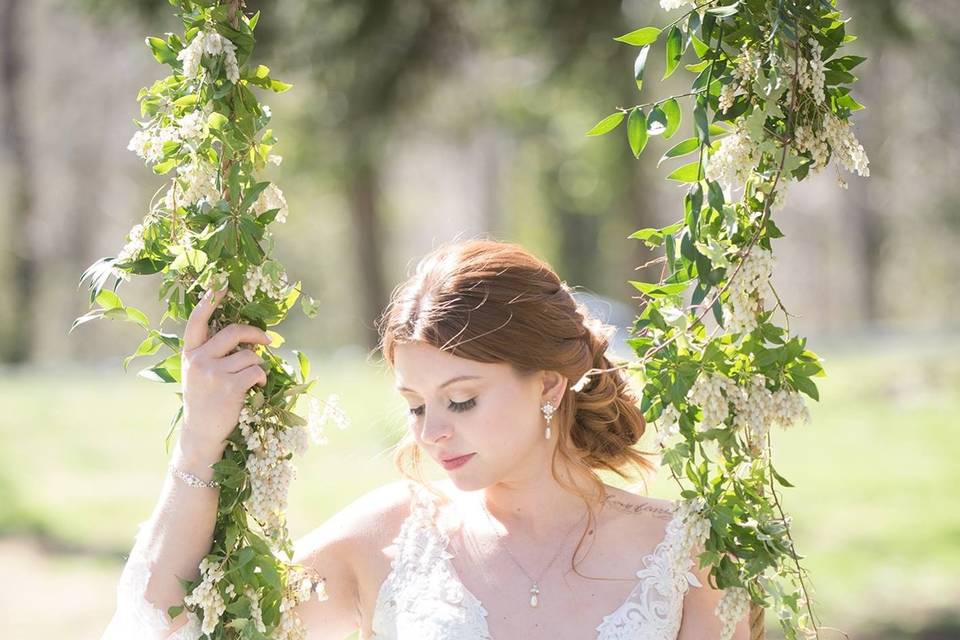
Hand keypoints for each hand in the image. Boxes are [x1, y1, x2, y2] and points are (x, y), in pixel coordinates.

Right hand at [179, 286, 271, 460]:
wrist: (201, 433)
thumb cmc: (204, 400)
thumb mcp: (198, 373)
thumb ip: (211, 353)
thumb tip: (243, 335)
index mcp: (190, 353)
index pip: (197, 321)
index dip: (209, 301)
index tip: (221, 284)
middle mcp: (199, 360)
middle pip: (233, 332)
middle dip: (255, 333)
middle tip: (267, 340)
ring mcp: (213, 373)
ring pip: (249, 355)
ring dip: (258, 364)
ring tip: (252, 378)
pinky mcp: (229, 387)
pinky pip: (256, 371)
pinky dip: (261, 377)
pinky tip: (256, 386)